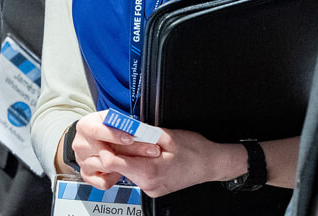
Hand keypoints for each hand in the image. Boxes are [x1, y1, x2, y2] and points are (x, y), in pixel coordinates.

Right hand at [71, 111, 161, 188]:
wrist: (97, 138)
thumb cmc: (107, 128)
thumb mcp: (114, 119)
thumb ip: (124, 124)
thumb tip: (141, 128)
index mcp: (85, 126)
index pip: (96, 131)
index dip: (114, 135)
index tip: (131, 138)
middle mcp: (81, 144)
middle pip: (106, 152)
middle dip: (132, 151)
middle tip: (152, 150)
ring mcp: (83, 161)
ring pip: (107, 167)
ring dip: (127, 164)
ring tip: (139, 157)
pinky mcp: (87, 175)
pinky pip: (103, 182)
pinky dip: (115, 177)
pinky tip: (121, 168)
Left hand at [98, 127, 246, 197]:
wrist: (210, 164)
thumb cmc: (194, 150)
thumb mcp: (167, 135)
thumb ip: (141, 134)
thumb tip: (121, 128)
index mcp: (149, 171)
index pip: (111, 163)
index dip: (106, 147)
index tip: (108, 135)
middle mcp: (147, 184)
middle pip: (118, 166)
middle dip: (119, 149)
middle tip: (127, 136)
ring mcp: (150, 189)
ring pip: (127, 170)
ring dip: (130, 156)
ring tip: (144, 144)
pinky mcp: (153, 189)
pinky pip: (137, 174)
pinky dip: (139, 163)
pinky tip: (150, 154)